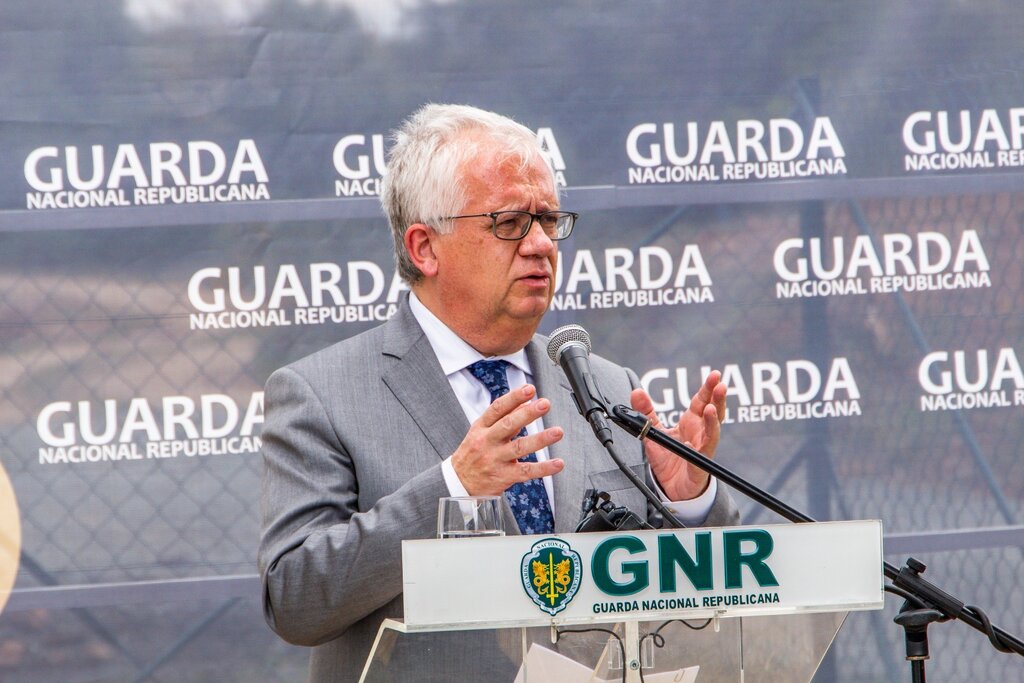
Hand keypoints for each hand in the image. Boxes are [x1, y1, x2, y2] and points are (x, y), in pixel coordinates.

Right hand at [451, 384, 564, 495]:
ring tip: (557, 432)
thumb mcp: (482, 431)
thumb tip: (524, 401)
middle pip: (508, 425)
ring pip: (519, 448)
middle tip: (544, 404)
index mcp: (481, 427)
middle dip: (527, 414)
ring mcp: (495, 460)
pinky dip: (543, 468)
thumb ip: (503, 416)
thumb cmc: (474, 452)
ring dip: (540, 439)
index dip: (514, 398)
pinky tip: (558, 463)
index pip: (497, 409)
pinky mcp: (503, 476)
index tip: (529, 389)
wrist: (458, 482)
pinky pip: (526, 472)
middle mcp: (487, 442)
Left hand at [630, 370, 726, 500]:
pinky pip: (699, 458)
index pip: (702, 401)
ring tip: (710, 409)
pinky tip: (691, 443)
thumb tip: (636, 391)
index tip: (714, 375)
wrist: (672, 487)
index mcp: (692, 422)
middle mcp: (700, 433)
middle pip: (714, 413)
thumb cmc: (670, 457)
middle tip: (721, 386)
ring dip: (712, 421)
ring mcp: (702, 450)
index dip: (708, 388)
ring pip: (712, 434)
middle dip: (718, 399)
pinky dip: (696, 449)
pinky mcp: (698, 467)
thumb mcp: (654, 431)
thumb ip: (646, 412)